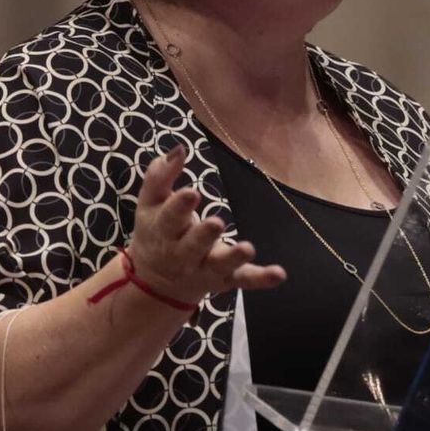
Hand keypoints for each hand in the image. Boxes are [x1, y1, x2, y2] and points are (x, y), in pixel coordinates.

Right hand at [128, 144, 284, 302]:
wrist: (156, 281)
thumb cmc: (156, 230)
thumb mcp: (151, 203)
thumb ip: (161, 176)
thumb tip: (179, 148)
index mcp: (163, 232)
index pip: (169, 218)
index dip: (179, 206)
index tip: (192, 193)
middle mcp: (182, 255)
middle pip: (192, 246)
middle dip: (203, 236)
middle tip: (217, 223)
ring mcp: (205, 268)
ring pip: (219, 265)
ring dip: (233, 258)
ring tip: (248, 248)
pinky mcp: (225, 279)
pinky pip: (243, 279)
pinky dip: (261, 278)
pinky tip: (279, 274)